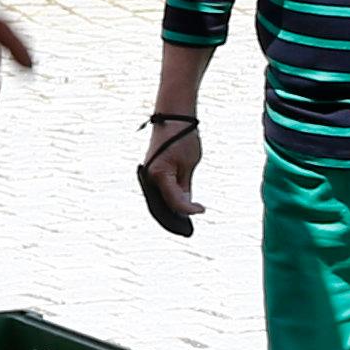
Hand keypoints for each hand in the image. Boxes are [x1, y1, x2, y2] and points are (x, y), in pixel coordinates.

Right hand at [134, 117, 202, 238]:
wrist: (172, 118)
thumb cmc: (183, 138)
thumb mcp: (190, 164)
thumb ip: (185, 186)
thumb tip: (185, 203)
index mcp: (159, 175)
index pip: (174, 201)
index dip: (188, 209)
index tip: (202, 210)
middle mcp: (149, 177)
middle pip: (161, 205)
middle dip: (174, 218)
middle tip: (187, 230)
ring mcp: (147, 175)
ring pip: (157, 201)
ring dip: (169, 211)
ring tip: (183, 224)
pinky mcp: (150, 173)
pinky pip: (157, 192)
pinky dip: (166, 200)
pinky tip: (177, 209)